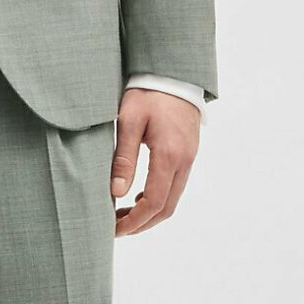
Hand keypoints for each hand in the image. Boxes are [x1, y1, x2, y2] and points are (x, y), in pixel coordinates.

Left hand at [111, 90, 200, 237]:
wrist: (174, 73)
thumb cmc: (148, 93)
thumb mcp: (129, 121)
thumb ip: (123, 158)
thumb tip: (116, 193)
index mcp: (169, 156)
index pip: (154, 203)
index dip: (134, 222)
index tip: (113, 229)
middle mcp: (184, 162)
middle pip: (166, 208)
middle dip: (141, 224)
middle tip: (116, 229)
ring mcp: (189, 159)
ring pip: (172, 200)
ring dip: (149, 213)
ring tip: (123, 216)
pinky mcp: (188, 154)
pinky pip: (175, 186)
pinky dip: (157, 199)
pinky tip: (137, 197)